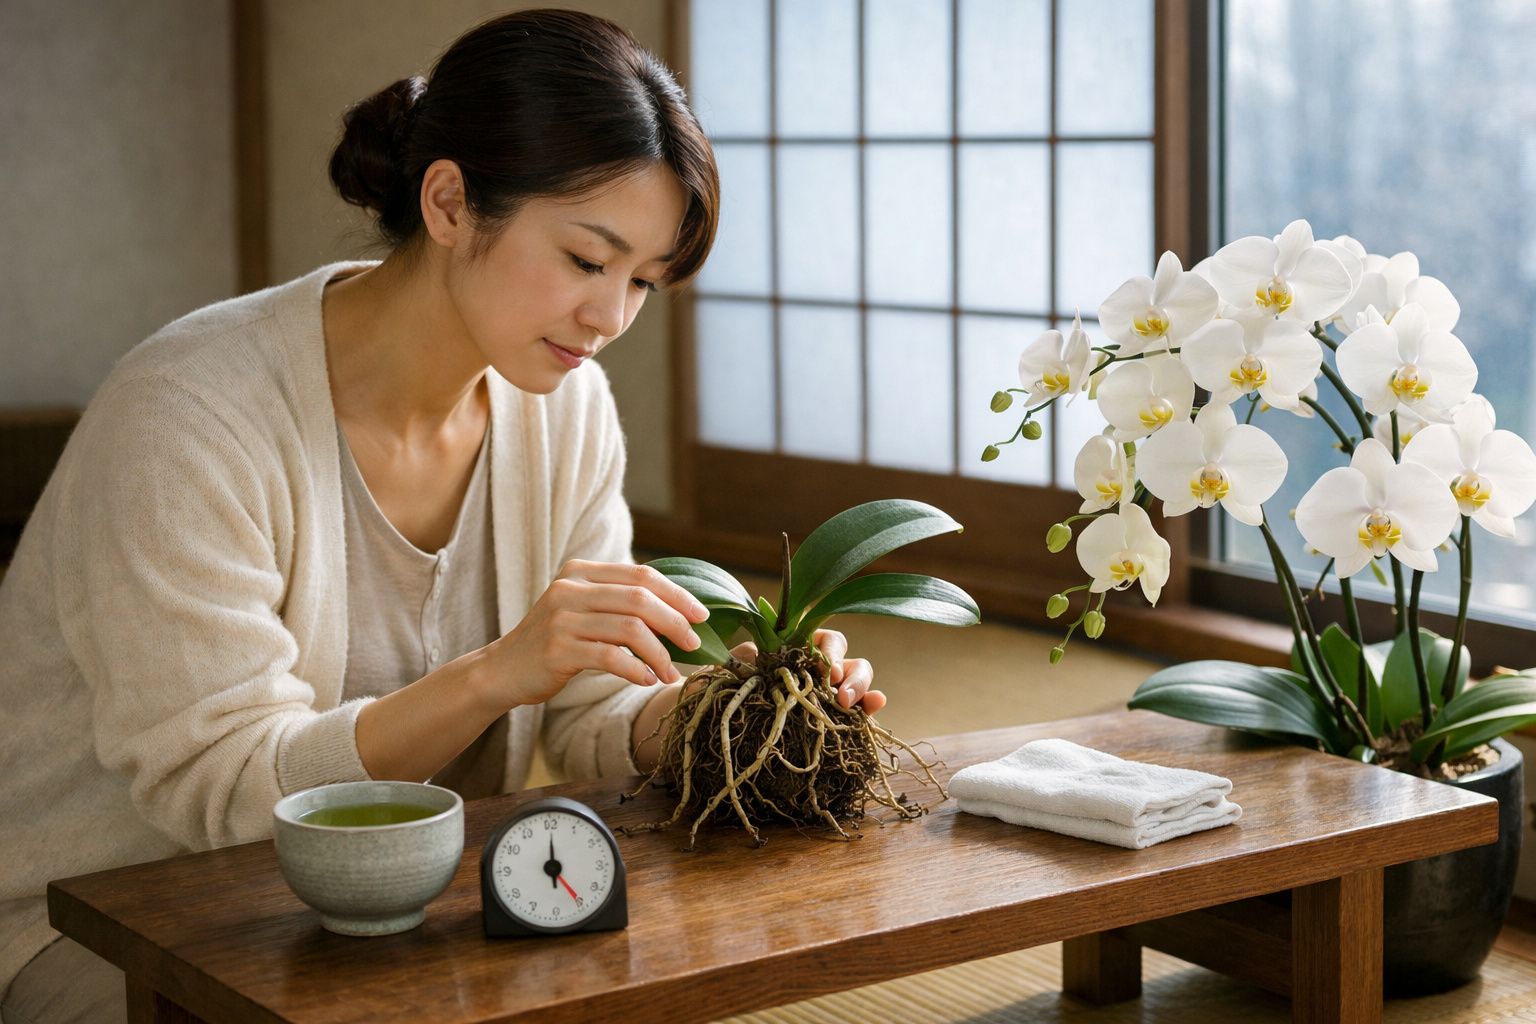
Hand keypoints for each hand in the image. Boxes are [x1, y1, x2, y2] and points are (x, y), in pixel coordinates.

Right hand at [486, 560, 708, 706]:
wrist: (504, 669)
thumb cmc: (556, 642)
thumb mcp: (583, 610)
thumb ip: (619, 603)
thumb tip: (680, 612)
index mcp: (581, 572)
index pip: (641, 575)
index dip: (677, 594)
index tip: (701, 616)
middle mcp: (570, 588)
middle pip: (640, 599)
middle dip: (675, 622)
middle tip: (694, 645)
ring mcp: (561, 618)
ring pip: (629, 629)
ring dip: (659, 653)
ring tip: (670, 672)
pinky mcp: (557, 649)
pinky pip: (610, 657)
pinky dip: (636, 669)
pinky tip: (647, 680)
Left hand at [724, 629, 885, 713]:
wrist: (711, 717)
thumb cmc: (723, 687)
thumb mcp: (732, 667)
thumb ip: (746, 658)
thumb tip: (753, 657)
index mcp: (796, 648)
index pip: (825, 639)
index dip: (829, 651)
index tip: (823, 672)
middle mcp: (816, 667)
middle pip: (848, 659)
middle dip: (850, 674)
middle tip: (838, 696)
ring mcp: (827, 691)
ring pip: (857, 680)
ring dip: (861, 688)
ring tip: (850, 705)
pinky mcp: (830, 717)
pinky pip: (856, 709)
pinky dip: (870, 707)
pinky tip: (877, 706)